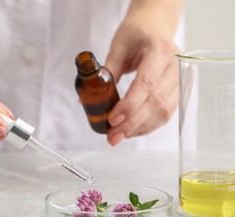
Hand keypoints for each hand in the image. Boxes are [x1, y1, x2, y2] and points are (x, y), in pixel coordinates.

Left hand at [104, 18, 179, 145]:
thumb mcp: (118, 48)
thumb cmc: (135, 35)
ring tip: (119, 136)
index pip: (146, 83)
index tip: (113, 119)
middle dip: (132, 123)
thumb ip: (107, 72)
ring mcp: (181, 80)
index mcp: (159, 51)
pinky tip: (132, 131)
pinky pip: (166, 114)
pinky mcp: (179, 91)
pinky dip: (148, 126)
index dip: (130, 105)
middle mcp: (175, 66)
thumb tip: (87, 99)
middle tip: (112, 136)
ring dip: (140, 128)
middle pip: (156, 102)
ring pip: (163, 112)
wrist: (155, 29)